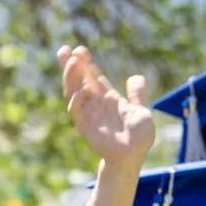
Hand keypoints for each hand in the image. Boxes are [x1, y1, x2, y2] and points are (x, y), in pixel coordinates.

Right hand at [58, 45, 153, 170]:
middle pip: (80, 81)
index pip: (94, 77)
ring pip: (75, 92)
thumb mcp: (142, 110)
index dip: (87, 64)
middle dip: (72, 66)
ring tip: (71, 61)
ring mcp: (90, 115)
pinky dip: (78, 100)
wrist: (133, 156)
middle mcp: (96, 105)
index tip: (79, 50)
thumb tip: (134, 77)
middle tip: (63, 49)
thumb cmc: (139, 136)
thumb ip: (137, 94)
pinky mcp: (86, 127)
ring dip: (72, 77)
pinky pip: (78, 111)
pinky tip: (82, 89)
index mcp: (109, 99)